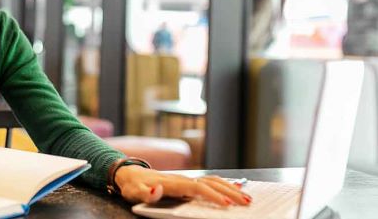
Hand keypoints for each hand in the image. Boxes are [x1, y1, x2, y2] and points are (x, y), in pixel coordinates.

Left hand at [114, 165, 251, 206]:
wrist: (130, 173)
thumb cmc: (134, 185)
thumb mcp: (135, 192)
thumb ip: (146, 193)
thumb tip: (157, 190)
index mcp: (174, 183)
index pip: (198, 188)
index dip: (212, 195)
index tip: (226, 204)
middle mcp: (184, 178)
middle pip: (211, 183)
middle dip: (230, 192)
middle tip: (246, 203)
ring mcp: (187, 178)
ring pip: (214, 181)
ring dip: (231, 188)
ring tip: (247, 197)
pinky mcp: (188, 181)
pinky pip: (210, 180)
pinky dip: (225, 184)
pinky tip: (236, 188)